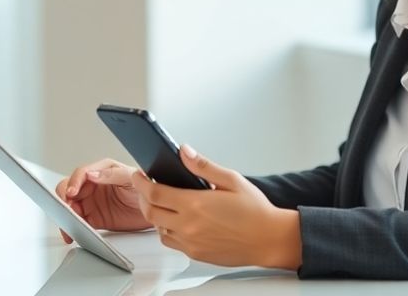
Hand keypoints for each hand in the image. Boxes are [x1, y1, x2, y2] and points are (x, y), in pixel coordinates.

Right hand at [54, 158, 152, 242]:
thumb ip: (111, 174)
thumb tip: (92, 174)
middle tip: (67, 209)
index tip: (72, 192)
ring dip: (65, 215)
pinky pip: (77, 222)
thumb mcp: (131, 177)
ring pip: (69, 206)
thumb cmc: (146, 188)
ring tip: (68, 225)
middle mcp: (93, 185)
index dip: (74, 182)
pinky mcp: (93, 218)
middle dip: (64, 199)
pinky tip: (71, 233)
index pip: (81, 174)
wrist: (156, 211)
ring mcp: (91, 202)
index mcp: (101, 170)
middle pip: (69, 189)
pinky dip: (71, 228)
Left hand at [131, 145, 301, 269]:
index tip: (138, 175)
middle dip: (143, 198)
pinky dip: (167, 231)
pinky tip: (177, 221)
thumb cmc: (256, 211)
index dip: (140, 182)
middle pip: (150, 212)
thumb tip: (184, 152)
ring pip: (158, 229)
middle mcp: (189, 226)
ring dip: (155, 215)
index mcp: (195, 204)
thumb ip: (203, 166)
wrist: (270, 240)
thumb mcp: (231, 180)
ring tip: (162, 203)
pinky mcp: (196, 254)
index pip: (155, 192)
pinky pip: (172, 243)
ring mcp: (191, 243)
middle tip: (145, 187)